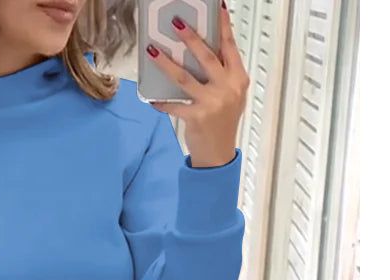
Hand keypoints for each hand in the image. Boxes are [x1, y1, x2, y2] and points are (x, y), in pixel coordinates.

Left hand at [145, 1, 248, 167]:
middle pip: (207, 56)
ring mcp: (212, 102)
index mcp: (238, 78)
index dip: (223, 26)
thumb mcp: (231, 94)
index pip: (230, 46)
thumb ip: (222, 74)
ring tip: (154, 51)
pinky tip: (151, 99)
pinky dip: (162, 102)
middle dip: (191, 38)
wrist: (219, 154)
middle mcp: (227, 88)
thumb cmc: (223, 121)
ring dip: (167, 63)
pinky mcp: (196, 117)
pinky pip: (174, 105)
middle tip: (177, 22)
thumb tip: (200, 50)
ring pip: (185, 77)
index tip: (218, 7)